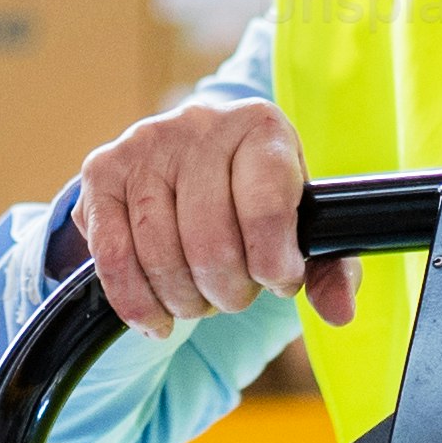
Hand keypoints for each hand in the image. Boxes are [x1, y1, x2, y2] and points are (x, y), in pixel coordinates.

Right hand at [72, 97, 359, 335]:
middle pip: (210, 242)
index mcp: (260, 126)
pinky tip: (158, 318)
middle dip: (228, 292)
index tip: (279, 281)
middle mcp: (200, 124)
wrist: (198, 161)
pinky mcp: (102, 171)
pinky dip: (137, 302)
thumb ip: (330, 270)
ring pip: (160, 254)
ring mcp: (144, 144)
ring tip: (200, 299)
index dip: (274, 265)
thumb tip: (339, 312)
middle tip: (235, 295)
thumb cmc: (258, 199)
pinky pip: (113, 256)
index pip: (267, 209)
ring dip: (185, 300)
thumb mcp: (303, 226)